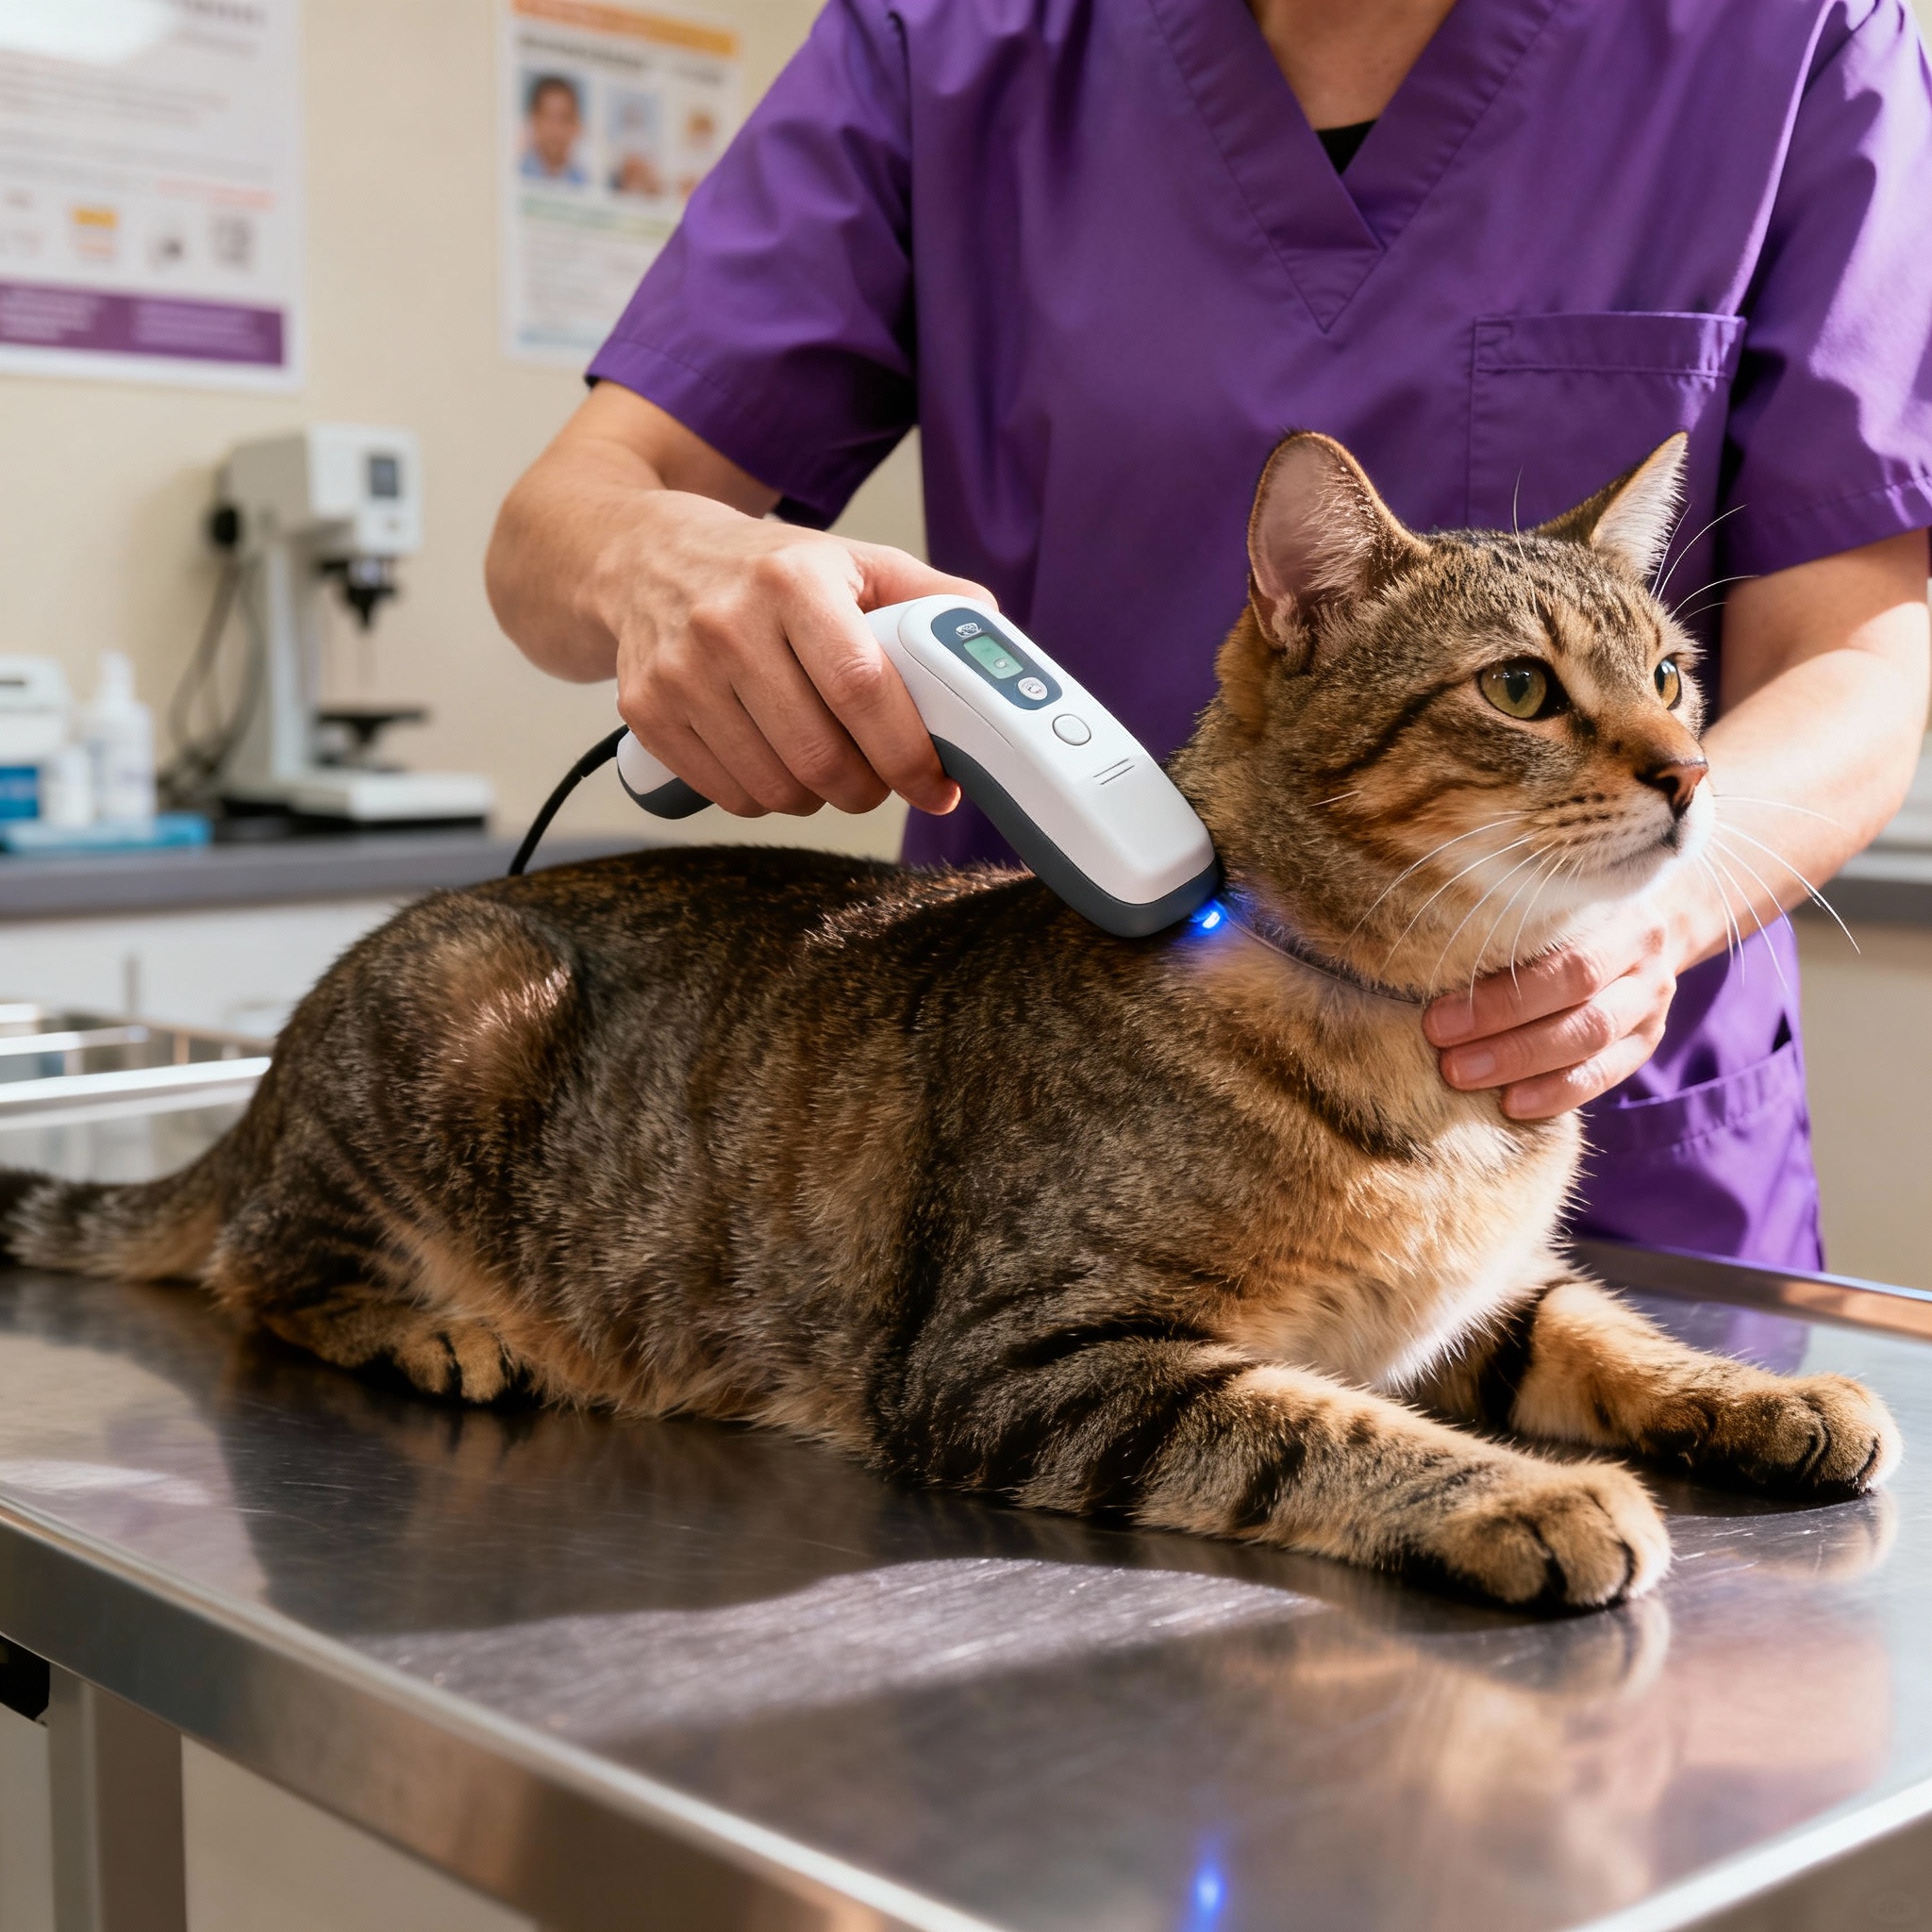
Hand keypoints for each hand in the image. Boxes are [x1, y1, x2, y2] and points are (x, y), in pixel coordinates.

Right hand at [602, 492, 991, 818]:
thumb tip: (987, 634)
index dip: (907, 753)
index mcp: (791, 581)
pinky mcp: (647, 711)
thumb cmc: (764, 568)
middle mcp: (727, 624)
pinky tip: (776, 761)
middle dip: (868, 789)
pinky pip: (730, 794)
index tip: (935, 783)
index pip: (861, 689)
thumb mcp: (850, 559)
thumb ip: (925, 597)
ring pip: (776, 787)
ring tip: (828, 766)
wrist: (646, 557)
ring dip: (819, 797)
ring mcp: (680, 672)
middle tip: (882, 779)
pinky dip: (767, 796)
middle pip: (820, 755)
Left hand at [1422, 900, 1690, 1119]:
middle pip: (1578, 1000)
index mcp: (1614, 912)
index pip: (1562, 958)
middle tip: (1447, 1059)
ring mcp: (1651, 1003)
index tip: (1437, 1019)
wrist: (1631, 932)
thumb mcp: (1542, 905)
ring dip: (1523, 1065)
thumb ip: (1502, 924)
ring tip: (1466, 1078)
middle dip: (1505, 1034)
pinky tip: (1512, 1105)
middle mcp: (1643, 957)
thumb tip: (1411, 956)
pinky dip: (1556, 1093)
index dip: (1499, 996)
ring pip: (1591, 1041)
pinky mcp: (1646, 1042)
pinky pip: (1604, 1076)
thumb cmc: (1561, 917)